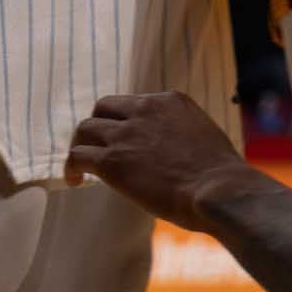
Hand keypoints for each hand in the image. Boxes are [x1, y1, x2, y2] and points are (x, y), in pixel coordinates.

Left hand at [64, 91, 251, 230]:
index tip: (123, 139)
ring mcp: (126, 134)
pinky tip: (76, 181)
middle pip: (103, 108)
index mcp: (170, 101)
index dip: (124, 121)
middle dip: (98, 127)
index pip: (133, 102)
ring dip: (82, 146)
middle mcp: (145, 110)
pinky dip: (72, 167)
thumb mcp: (203, 135)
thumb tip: (168, 150)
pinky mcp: (112, 160)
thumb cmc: (220, 174)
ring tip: (82, 167)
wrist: (219, 190)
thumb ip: (179, 132)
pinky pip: (77, 156)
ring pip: (85, 129)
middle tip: (98, 148)